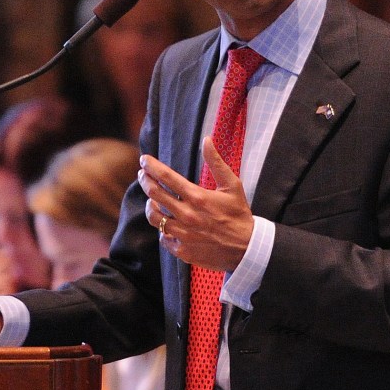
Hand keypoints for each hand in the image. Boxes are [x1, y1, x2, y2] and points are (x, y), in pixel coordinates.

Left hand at [139, 136, 253, 270]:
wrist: (248, 248)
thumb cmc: (239, 214)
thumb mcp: (232, 185)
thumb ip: (216, 162)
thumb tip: (207, 140)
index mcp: (197, 197)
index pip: (166, 177)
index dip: (151, 166)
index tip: (144, 160)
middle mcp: (187, 215)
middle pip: (154, 194)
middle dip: (145, 180)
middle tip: (142, 175)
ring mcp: (183, 234)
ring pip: (154, 217)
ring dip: (151, 205)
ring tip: (152, 200)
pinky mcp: (182, 250)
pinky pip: (163, 237)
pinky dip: (163, 229)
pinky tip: (166, 223)